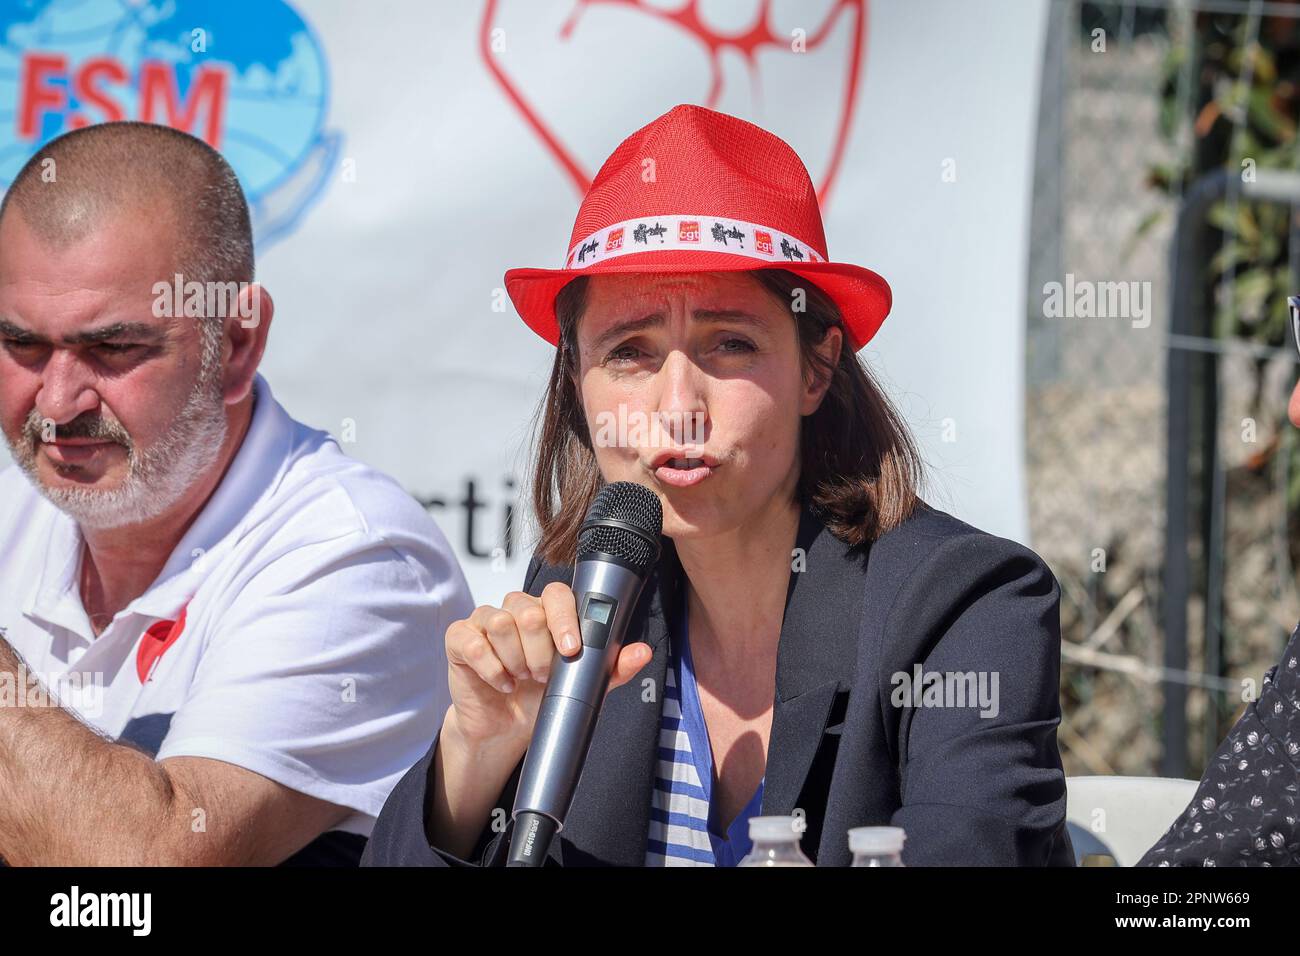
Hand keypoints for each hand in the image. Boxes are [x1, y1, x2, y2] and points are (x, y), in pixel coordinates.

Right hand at [443, 581, 651, 748]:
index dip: (564, 619)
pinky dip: (491, 668)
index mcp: (547, 612)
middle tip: (543, 676)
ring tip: (522, 679)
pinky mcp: (460, 638)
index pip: (557, 594)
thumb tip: (643, 652)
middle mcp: (516, 608)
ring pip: (501, 623)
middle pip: (528, 611)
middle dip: (540, 652)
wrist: (505, 726)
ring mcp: (485, 620)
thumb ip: (612, 667)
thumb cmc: (542, 696)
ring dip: (516, 660)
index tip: (571, 649)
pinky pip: (474, 643)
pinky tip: (503, 683)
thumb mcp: (583, 685)